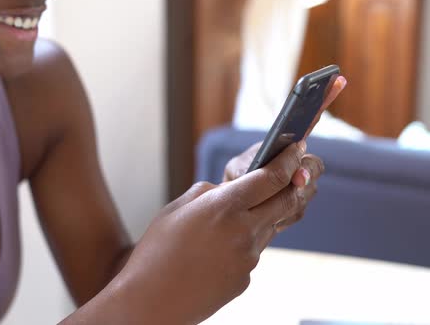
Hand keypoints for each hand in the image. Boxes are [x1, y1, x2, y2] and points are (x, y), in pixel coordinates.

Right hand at [110, 142, 321, 323]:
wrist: (151, 301)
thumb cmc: (155, 252)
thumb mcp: (175, 209)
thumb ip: (207, 193)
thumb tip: (227, 192)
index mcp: (224, 207)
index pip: (272, 177)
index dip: (288, 159)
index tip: (296, 147)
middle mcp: (244, 231)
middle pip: (285, 201)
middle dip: (292, 185)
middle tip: (288, 175)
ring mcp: (248, 259)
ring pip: (266, 228)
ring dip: (259, 218)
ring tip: (223, 224)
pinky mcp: (245, 279)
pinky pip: (250, 253)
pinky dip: (241, 245)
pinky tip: (213, 253)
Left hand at [222, 76, 345, 229]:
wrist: (225, 210)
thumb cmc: (233, 182)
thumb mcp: (238, 170)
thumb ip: (264, 169)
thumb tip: (297, 174)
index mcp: (284, 144)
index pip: (308, 120)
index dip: (324, 100)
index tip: (338, 79)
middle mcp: (296, 162)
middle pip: (315, 164)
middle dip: (307, 172)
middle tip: (297, 179)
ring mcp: (298, 185)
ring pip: (309, 189)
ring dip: (293, 195)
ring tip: (271, 199)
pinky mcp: (294, 207)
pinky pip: (298, 210)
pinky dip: (285, 213)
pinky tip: (269, 215)